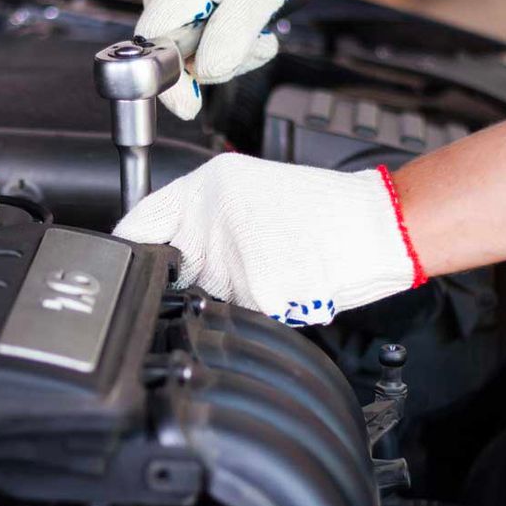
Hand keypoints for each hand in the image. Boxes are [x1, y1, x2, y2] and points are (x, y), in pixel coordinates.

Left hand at [114, 153, 426, 325]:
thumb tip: (154, 243)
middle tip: (236, 261)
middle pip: (167, 272)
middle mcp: (209, 221)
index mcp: (203, 189)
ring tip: (267, 268)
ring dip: (224, 295)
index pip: (136, 227)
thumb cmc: (319, 209)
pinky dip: (254, 311)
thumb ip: (195, 211)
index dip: (130, 249)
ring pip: (203, 299)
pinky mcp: (253, 295)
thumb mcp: (245, 188)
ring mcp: (230, 261)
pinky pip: (236, 317)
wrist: (376, 227)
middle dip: (188, 276)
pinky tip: (281, 286)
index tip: (129, 263)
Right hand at [136, 0, 304, 119]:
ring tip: (259, 26)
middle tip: (260, 44)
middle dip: (219, 60)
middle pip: (175, 49)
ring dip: (226, 44)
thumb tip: (206, 76)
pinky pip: (195, 18)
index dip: (172, 87)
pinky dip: (222, 25)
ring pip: (188, 37)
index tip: (191, 107)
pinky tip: (245, 13)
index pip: (152, 54)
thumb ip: (231, 39)